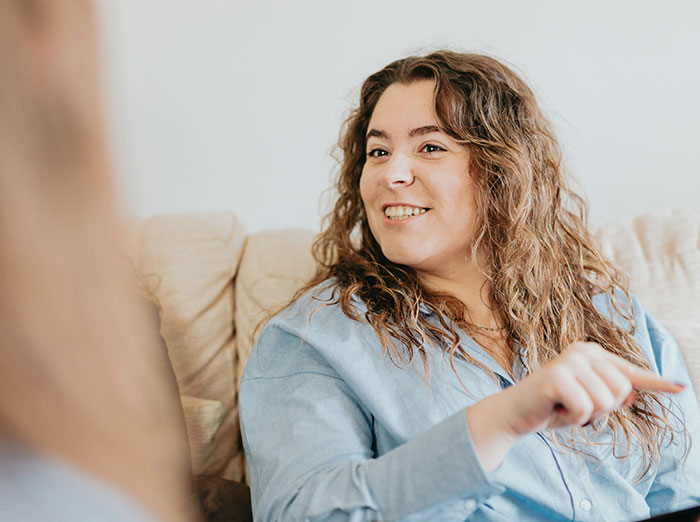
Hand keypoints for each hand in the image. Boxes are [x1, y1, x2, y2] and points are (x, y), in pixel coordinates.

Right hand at [467, 341, 684, 470]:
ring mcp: (569, 362)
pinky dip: (573, 419)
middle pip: (621, 390)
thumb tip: (633, 393)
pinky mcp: (557, 377)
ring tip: (565, 407)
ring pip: (606, 402)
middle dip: (602, 409)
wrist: (515, 412)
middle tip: (575, 405)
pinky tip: (556, 409)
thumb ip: (609, 394)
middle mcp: (582, 352)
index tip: (679, 388)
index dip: (656, 383)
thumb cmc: (552, 405)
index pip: (630, 371)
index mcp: (590, 353)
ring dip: (586, 415)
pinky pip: (586, 409)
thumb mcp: (586, 400)